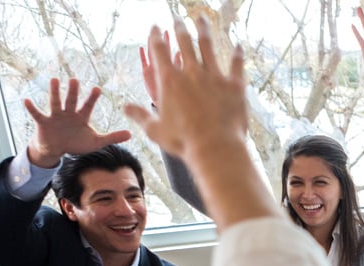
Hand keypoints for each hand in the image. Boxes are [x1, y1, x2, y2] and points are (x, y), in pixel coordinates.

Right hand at [24, 79, 131, 167]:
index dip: (92, 98)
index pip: (88, 106)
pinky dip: (32, 108)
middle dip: (73, 91)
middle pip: (71, 100)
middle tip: (75, 79)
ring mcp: (55, 116)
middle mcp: (68, 113)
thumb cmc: (76, 142)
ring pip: (55, 102)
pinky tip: (26, 100)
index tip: (97, 89)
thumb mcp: (95, 142)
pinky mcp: (43, 122)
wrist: (57, 149)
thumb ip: (112, 137)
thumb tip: (131, 134)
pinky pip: (37, 113)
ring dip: (55, 92)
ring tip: (54, 80)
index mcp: (81, 117)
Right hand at [125, 17, 246, 158]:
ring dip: (204, 30)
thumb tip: (125, 108)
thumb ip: (140, 116)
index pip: (159, 50)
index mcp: (169, 80)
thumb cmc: (183, 142)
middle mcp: (191, 72)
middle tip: (177, 19)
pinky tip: (238, 45)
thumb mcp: (155, 130)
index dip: (155, 36)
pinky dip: (237, 54)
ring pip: (208, 46)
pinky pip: (236, 64)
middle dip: (179, 28)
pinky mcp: (234, 85)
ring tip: (201, 18)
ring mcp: (214, 76)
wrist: (215, 148)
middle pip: (184, 42)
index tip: (154, 28)